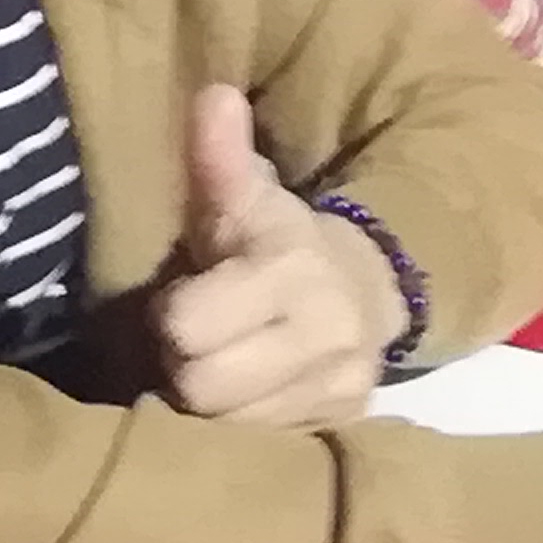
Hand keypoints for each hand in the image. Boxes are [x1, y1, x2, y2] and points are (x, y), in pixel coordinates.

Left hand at [153, 84, 402, 426]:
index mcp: (294, 270)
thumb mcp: (246, 200)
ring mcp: (339, 389)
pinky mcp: (343, 426)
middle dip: (185, 367)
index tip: (180, 301)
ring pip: (229, 426)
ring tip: (219, 367)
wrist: (369, 291)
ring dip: (211, 404)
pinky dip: (242, 430)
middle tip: (193, 344)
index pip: (187, 326)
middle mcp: (327, 335)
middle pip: (202, 387)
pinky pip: (263, 448)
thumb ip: (220, 158)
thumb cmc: (278, 243)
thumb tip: (212, 95)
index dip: (172, 316)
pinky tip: (245, 398)